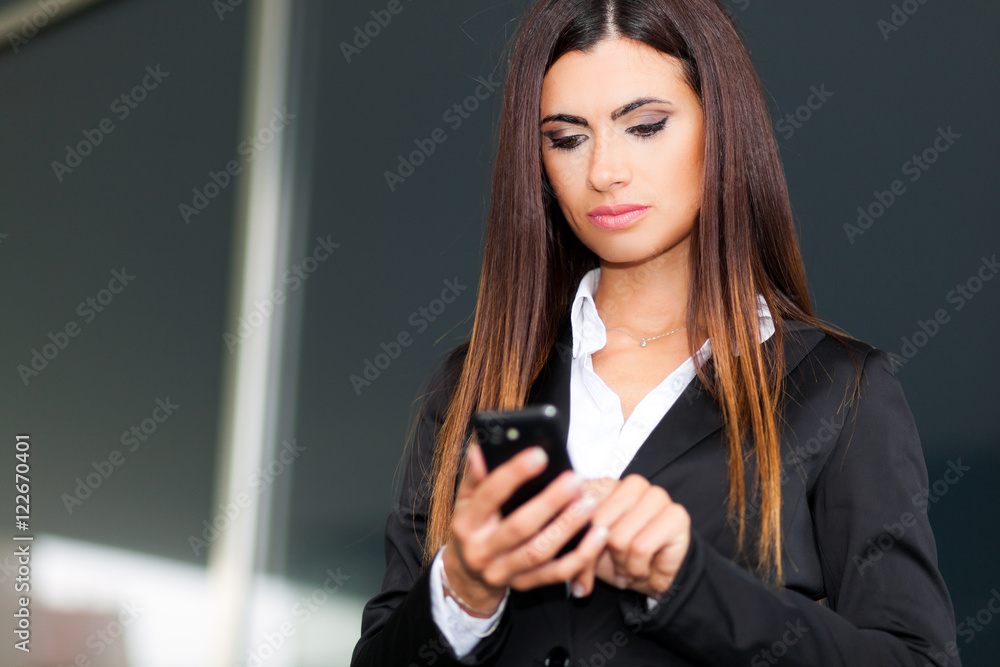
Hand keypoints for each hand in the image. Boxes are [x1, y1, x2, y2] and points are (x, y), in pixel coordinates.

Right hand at [443, 444, 609, 615]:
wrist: (466, 574)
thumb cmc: (473, 527)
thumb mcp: (467, 501)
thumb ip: (477, 476)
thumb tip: (481, 449)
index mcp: (467, 522)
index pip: (489, 495)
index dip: (514, 474)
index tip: (539, 455)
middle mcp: (482, 550)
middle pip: (520, 526)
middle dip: (550, 502)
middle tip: (575, 479)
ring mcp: (503, 571)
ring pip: (540, 551)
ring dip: (568, 526)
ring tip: (589, 503)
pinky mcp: (523, 585)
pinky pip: (556, 573)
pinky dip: (580, 556)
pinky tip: (598, 535)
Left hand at [568, 475, 689, 600]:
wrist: (650, 578)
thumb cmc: (616, 559)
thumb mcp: (585, 549)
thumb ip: (570, 541)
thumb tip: (553, 546)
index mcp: (608, 484)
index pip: (580, 505)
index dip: (576, 538)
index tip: (577, 556)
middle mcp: (632, 484)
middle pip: (598, 521)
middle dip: (602, 553)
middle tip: (613, 563)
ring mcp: (656, 496)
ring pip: (619, 537)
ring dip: (621, 564)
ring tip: (628, 566)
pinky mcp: (676, 515)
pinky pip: (640, 548)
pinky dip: (637, 568)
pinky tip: (643, 568)